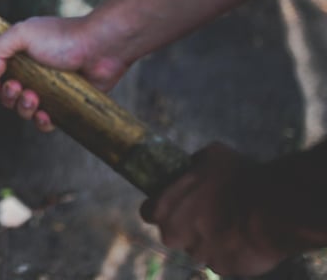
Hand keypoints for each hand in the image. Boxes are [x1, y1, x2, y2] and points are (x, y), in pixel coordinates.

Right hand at [0, 16, 129, 130]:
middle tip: (19, 88)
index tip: (0, 81)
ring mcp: (50, 91)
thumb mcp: (22, 33)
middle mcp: (34, 74)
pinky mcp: (65, 105)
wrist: (100, 47)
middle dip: (8, 97)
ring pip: (25, 111)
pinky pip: (46, 123)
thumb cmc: (62, 37)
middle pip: (8, 97)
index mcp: (21, 56)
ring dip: (23, 109)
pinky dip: (41, 122)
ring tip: (34, 98)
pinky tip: (45, 115)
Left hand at [140, 142, 287, 275]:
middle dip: (185, 227)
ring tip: (231, 224)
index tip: (173, 205)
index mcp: (165, 208)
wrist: (273, 208)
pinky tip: (243, 237)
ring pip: (198, 248)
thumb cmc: (240, 177)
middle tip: (206, 214)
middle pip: (173, 234)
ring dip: (209, 239)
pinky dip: (229, 252)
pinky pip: (221, 260)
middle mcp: (175, 235)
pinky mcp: (222, 268)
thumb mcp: (212, 155)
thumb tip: (193, 164)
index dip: (160, 208)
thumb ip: (194, 163)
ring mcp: (198, 254)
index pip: (149, 212)